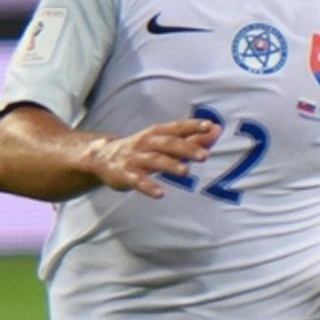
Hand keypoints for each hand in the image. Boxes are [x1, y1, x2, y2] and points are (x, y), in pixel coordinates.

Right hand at [89, 117, 219, 195]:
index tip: (210, 126)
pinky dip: (148, 186)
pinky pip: (136, 180)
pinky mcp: (124, 175)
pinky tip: (160, 193)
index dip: (193, 126)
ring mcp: (134, 158)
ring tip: (186, 172)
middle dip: (186, 148)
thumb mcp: (165, 142)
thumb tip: (217, 129)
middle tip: (205, 156)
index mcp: (156, 134)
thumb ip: (192, 137)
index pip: (176, 128)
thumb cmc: (143, 149)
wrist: (101, 157)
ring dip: (170, 165)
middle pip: (167, 144)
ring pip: (153, 160)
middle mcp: (145, 143)